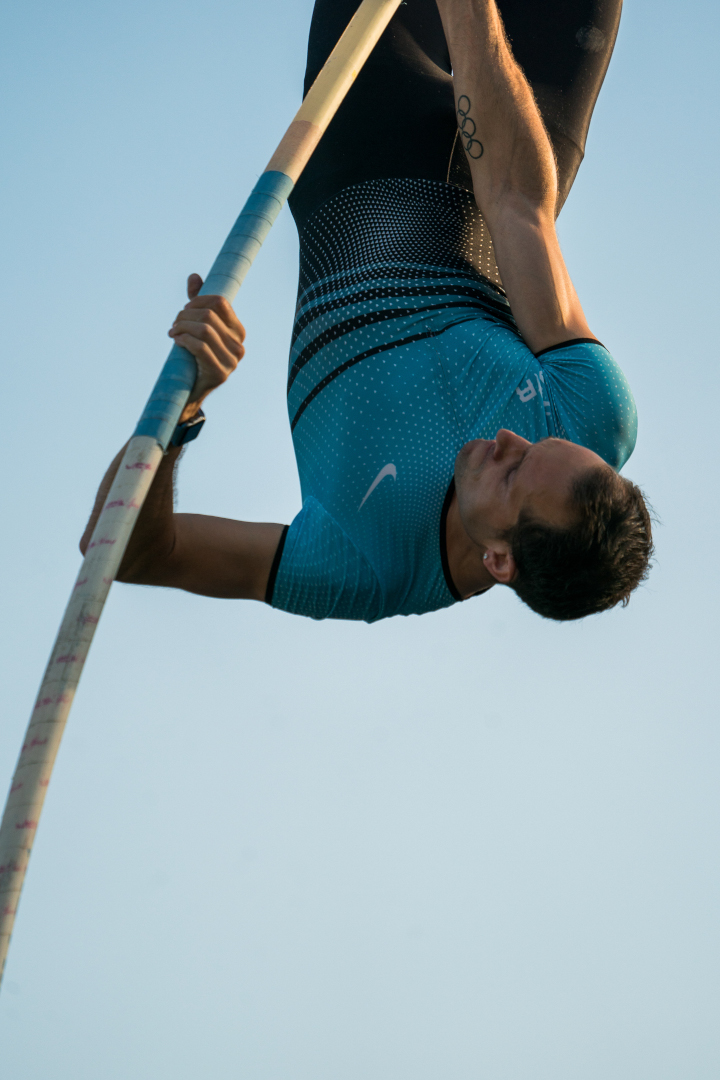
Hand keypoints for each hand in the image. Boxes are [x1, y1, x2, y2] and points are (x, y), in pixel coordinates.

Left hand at [168, 273, 245, 419]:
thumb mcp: (198, 327)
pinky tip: (176, 341)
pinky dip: (184, 340)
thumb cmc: (196, 355)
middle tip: (174, 323)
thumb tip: (194, 277)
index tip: (185, 309)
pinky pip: (200, 347)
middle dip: (186, 315)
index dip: (198, 300)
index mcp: (238, 331)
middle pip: (209, 315)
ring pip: (204, 330)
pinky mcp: (220, 373)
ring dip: (182, 327)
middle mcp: (239, 345)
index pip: (220, 302)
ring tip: (173, 332)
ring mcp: (232, 361)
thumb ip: (198, 303)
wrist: (192, 389)